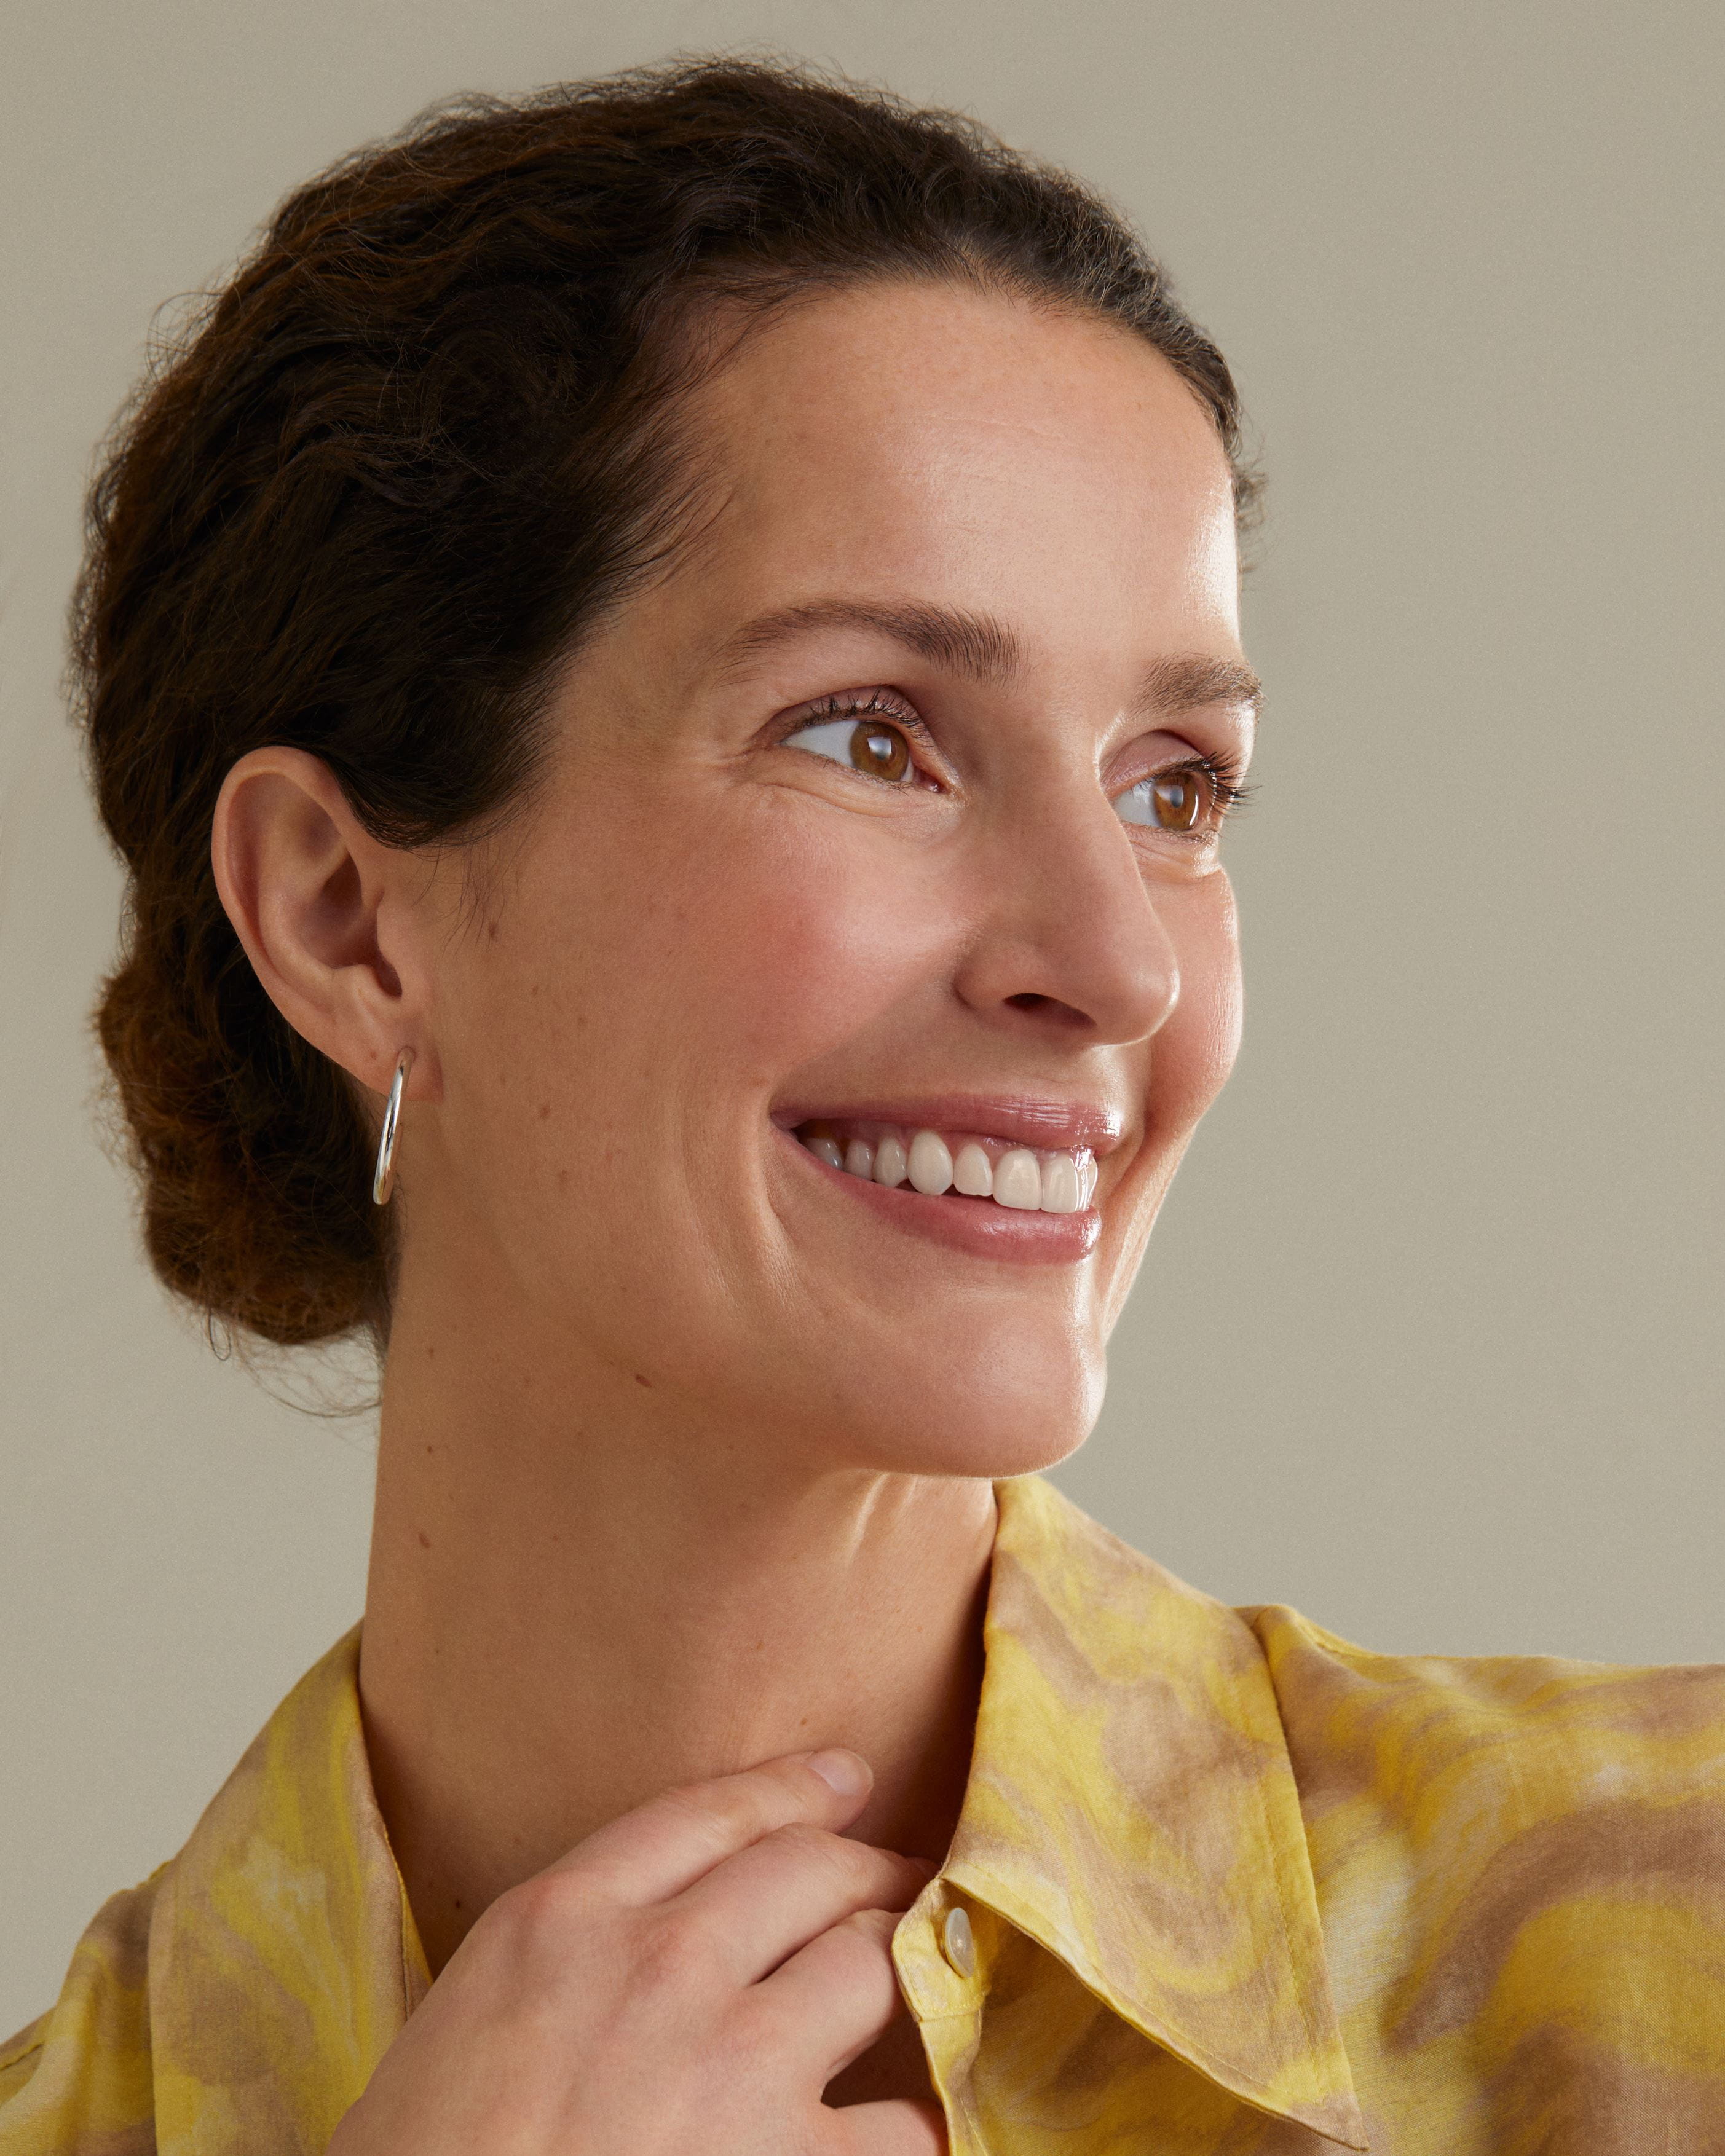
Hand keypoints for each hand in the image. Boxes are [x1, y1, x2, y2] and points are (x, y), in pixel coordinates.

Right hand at [327, 1748, 945, 2155]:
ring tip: (918, 1980)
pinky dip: (923, 2121)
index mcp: (563, 1919)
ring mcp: (737, 2061)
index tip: (845, 1778)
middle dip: (868, 1868)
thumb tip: (636, 1946)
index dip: (793, 1788)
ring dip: (900, 1972)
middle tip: (899, 1880)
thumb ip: (562, 1960)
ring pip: (871, 1967)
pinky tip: (918, 2122)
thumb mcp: (462, 2017)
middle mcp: (662, 1964)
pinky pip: (905, 2123)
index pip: (708, 1815)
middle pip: (809, 1871)